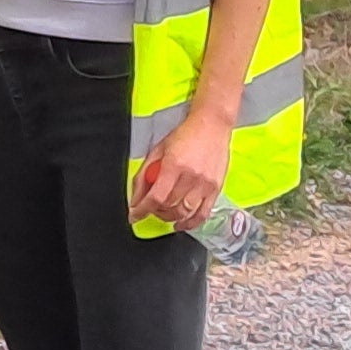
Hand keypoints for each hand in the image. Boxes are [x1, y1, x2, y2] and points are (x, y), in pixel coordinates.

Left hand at [131, 110, 230, 230]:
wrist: (212, 125)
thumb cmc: (186, 135)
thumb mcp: (158, 150)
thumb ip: (144, 175)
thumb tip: (136, 198)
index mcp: (174, 165)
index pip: (156, 197)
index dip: (142, 210)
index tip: (134, 215)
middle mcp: (191, 177)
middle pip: (169, 206)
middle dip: (155, 212)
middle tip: (150, 208)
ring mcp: (205, 184)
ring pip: (184, 213)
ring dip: (170, 218)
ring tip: (164, 213)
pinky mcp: (216, 189)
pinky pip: (202, 214)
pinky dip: (190, 223)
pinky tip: (182, 223)